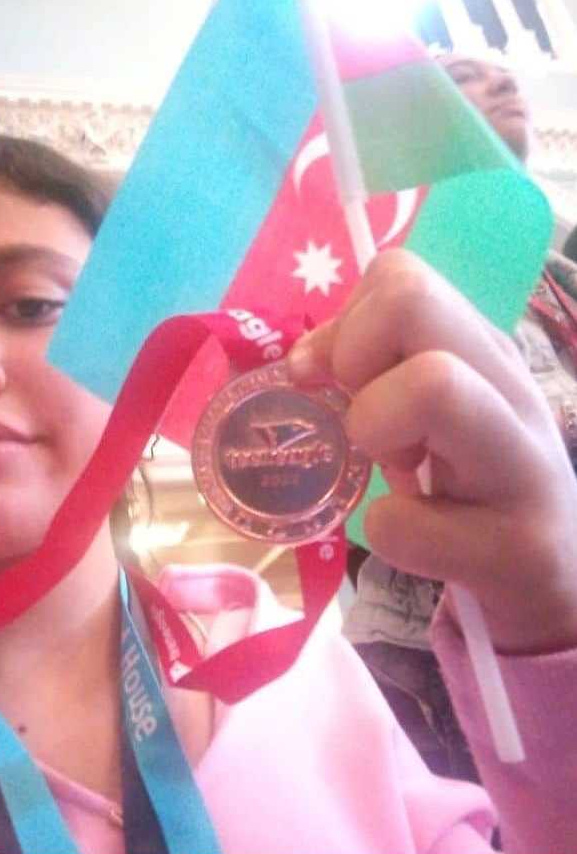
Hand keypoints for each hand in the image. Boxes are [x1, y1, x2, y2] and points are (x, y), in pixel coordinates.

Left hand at [288, 249, 576, 654]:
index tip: (340, 380)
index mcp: (482, 350)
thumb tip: (302, 362)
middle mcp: (511, 388)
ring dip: (376, 428)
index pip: (399, 274)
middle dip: (355, 358)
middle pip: (412, 301)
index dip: (349, 323)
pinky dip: (387, 531)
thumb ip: (372, 367)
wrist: (551, 580)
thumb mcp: (430, 408)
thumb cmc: (474, 483)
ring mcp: (523, 465)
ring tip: (393, 468)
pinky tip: (412, 536)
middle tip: (367, 420)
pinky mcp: (517, 548)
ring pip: (433, 384)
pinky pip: (404, 523)